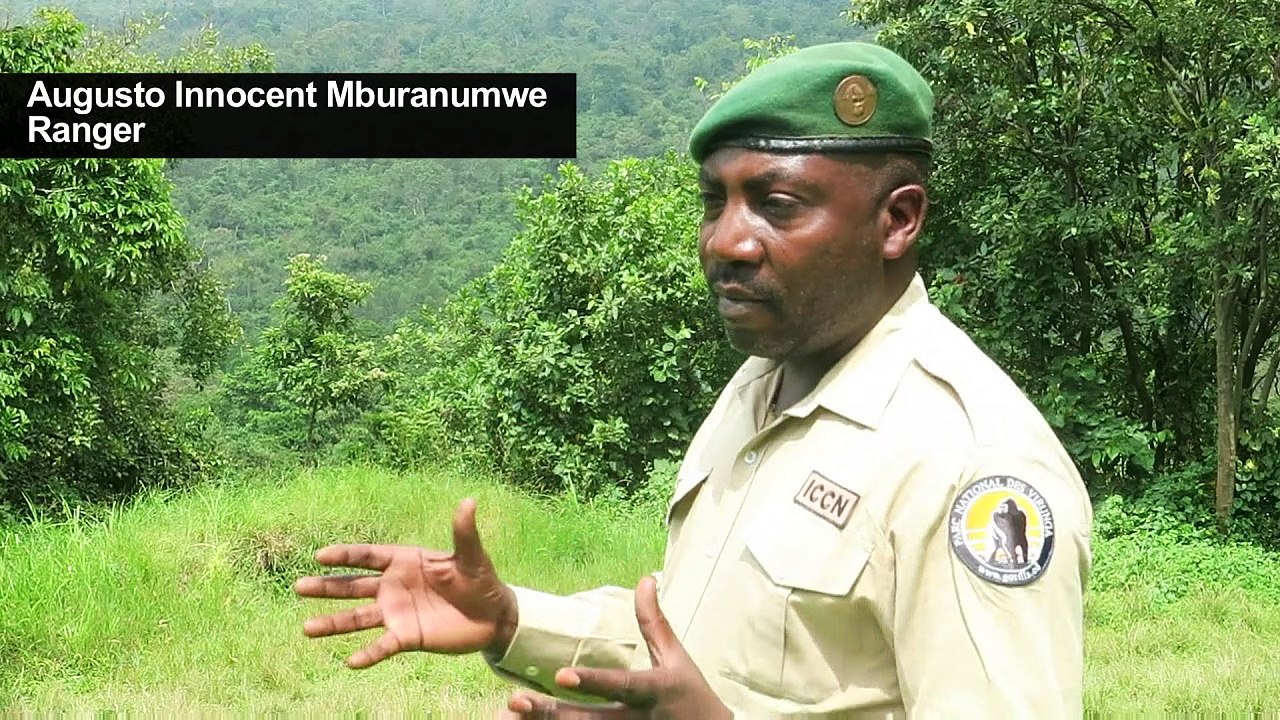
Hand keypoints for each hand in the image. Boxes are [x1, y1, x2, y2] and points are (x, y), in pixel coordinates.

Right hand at [293, 498, 516, 667]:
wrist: (492, 616)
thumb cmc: (480, 580)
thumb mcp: (472, 557)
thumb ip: (464, 533)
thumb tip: (469, 501)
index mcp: (404, 562)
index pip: (368, 556)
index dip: (345, 555)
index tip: (320, 555)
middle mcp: (393, 587)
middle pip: (353, 586)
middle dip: (327, 586)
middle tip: (298, 586)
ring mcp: (397, 613)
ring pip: (358, 618)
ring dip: (333, 623)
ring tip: (307, 628)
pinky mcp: (407, 637)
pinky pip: (382, 646)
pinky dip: (368, 654)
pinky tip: (350, 662)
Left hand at [502, 575, 730, 719]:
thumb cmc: (691, 696)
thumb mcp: (676, 658)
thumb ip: (654, 622)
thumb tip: (645, 578)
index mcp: (654, 691)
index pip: (620, 686)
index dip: (592, 681)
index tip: (561, 675)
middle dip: (552, 712)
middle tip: (516, 700)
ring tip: (511, 714)